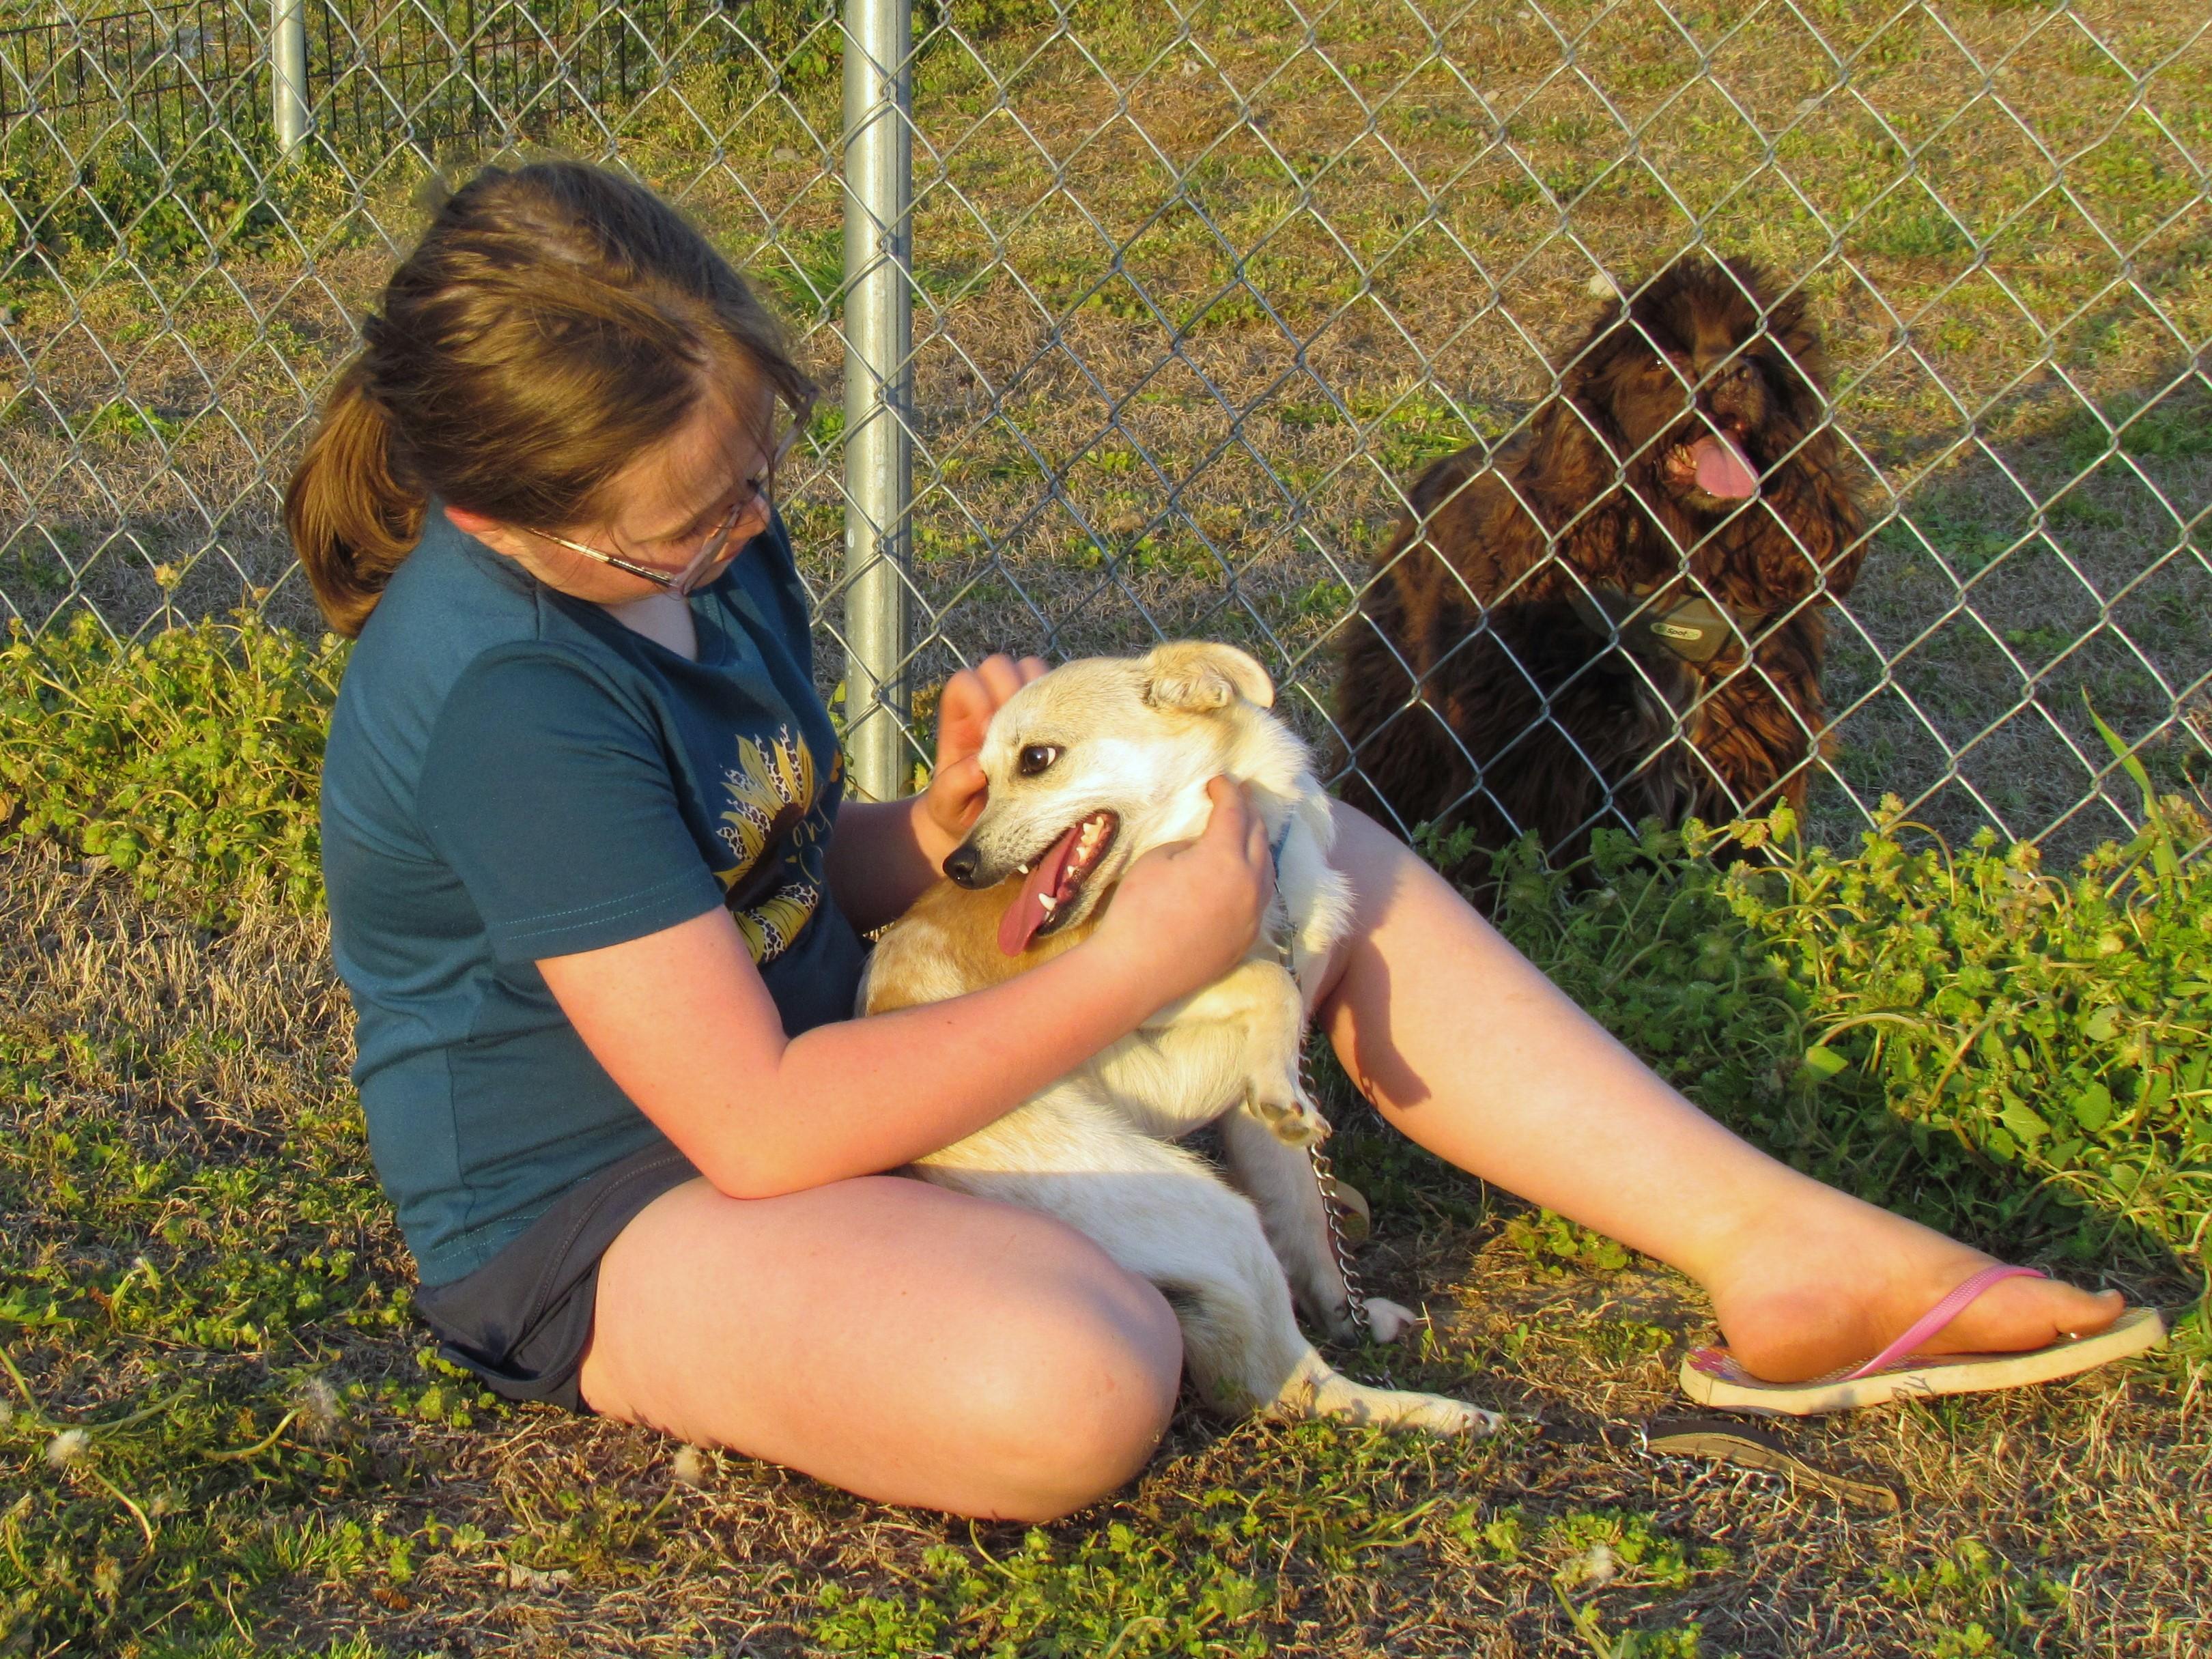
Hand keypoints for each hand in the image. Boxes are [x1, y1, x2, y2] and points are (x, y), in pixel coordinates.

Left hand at [916, 653, 1047, 863]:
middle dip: (1010, 691)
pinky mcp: (1048, 720)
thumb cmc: (958, 811)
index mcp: (960, 719)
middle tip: (1020, 732)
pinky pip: (1060, 694)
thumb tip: (979, 767)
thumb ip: (954, 785)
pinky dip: (1062, 707)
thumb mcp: (947, 803)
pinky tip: (1062, 737)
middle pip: (1000, 666)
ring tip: (1042, 733)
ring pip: (1032, 671)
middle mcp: (989, 705)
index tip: (989, 732)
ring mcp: (1020, 709)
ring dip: (1039, 695)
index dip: (978, 699)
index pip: (965, 682)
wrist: (981, 827)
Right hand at [1094, 777, 1275, 1003]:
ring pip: (1267, 870)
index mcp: (1227, 857)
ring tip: (1246, 832)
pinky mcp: (1247, 939)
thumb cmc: (1139, 908)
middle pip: (1259, 837)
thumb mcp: (1158, 859)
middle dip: (1249, 812)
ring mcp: (1253, 915)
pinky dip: (1255, 877)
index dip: (1227, 791)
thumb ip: (1190, 846)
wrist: (1136, 970)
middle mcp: (1251, 884)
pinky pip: (1260, 899)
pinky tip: (1244, 875)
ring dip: (1257, 845)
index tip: (1218, 782)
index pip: (1235, 812)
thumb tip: (1206, 848)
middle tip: (1239, 797)